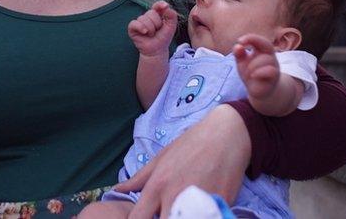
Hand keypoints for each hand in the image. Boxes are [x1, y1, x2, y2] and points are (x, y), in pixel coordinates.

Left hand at [113, 105, 249, 217]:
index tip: (146, 218)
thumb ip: (139, 178)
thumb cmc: (191, 144)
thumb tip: (118, 189)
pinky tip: (201, 210)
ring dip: (181, 218)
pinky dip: (202, 216)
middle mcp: (174, 196)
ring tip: (182, 211)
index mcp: (157, 186)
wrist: (226, 135)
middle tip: (165, 214)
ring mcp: (197, 203)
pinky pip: (207, 218)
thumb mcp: (161, 157)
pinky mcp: (219, 205)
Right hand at [128, 1, 176, 56]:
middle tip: (157, 31)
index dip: (160, 4)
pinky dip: (140, 27)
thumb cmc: (163, 38)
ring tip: (151, 35)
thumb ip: (172, 15)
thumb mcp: (171, 26)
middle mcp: (147, 16)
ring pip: (143, 18)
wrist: (157, 50)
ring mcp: (139, 22)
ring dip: (150, 29)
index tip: (165, 6)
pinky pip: (134, 23)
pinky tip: (145, 33)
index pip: (157, 5)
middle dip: (157, 23)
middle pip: (151, 13)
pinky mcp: (132, 28)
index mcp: (157, 14)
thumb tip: (166, 7)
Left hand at [233, 33, 279, 102]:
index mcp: (263, 51)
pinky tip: (253, 75)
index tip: (239, 41)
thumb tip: (238, 45)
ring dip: (253, 66)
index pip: (261, 40)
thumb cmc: (251, 73)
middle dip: (251, 51)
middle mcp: (271, 57)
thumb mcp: (242, 62)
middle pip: (266, 46)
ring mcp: (274, 67)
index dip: (251, 38)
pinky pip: (271, 70)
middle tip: (242, 61)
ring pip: (266, 59)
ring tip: (248, 73)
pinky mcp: (274, 77)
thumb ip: (239, 53)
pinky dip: (260, 72)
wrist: (259, 91)